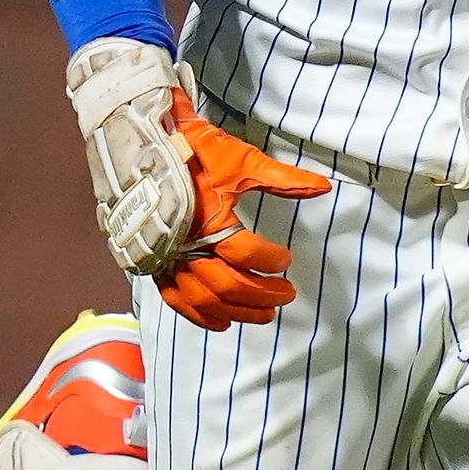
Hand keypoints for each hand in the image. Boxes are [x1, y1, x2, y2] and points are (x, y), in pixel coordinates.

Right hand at [68, 40, 335, 327]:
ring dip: (238, 312)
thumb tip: (325, 187)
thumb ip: (283, 179)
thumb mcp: (242, 162)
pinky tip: (223, 323)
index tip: (286, 259)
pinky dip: (201, 316)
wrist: (143, 146)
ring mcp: (168, 257)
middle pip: (228, 285)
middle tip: (287, 295)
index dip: (271, 260)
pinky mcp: (156, 263)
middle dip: (262, 296)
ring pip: (205, 299)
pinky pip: (177, 300)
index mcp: (209, 219)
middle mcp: (186, 244)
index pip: (246, 254)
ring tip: (265, 314)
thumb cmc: (195, 152)